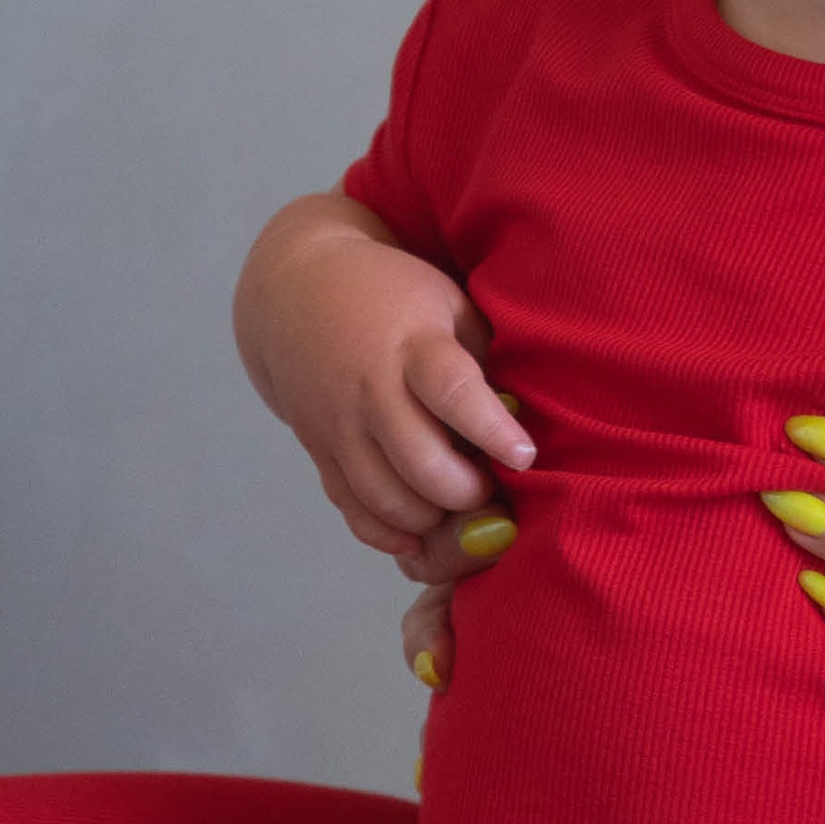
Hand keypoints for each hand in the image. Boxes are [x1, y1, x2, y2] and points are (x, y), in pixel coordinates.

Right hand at [234, 193, 533, 567]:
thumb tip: (527, 412)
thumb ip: (485, 353)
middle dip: (466, 490)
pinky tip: (420, 532)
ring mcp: (337, 426)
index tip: (525, 457)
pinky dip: (387, 532)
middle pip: (419, 462)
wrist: (296, 291)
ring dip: (431, 517)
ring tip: (460, 505)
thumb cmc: (394, 295)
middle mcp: (368, 390)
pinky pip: (351, 508)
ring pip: (384, 497)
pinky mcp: (318, 450)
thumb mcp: (448, 302)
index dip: (491, 429)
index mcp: (411, 345)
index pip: (451, 392)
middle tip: (493, 487)